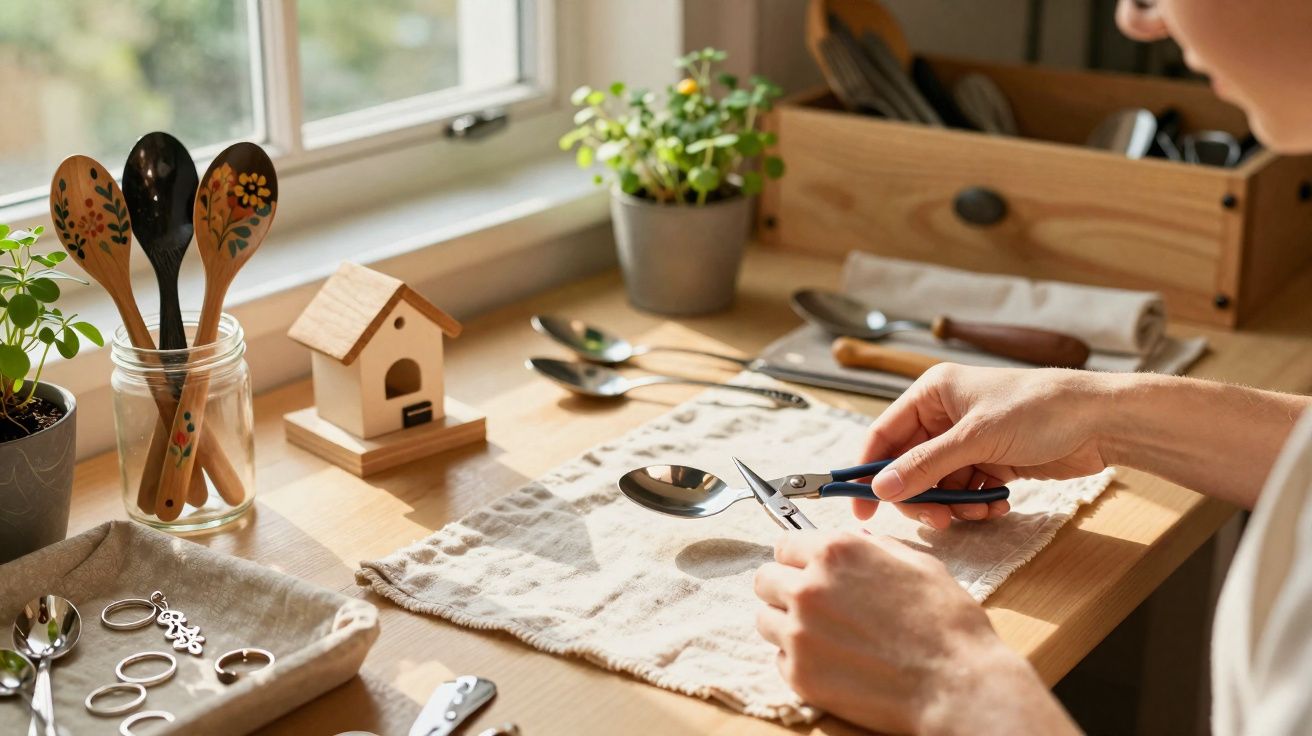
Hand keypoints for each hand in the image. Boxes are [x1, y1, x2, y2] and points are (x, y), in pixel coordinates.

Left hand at [755, 532, 1076, 734]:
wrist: (956, 684)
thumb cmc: (945, 623)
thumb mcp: (916, 563)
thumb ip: (873, 546)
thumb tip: (854, 539)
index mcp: (835, 553)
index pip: (785, 544)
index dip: (798, 557)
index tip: (805, 568)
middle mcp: (808, 587)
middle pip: (765, 580)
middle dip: (785, 588)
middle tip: (812, 603)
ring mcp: (799, 633)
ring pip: (765, 619)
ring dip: (786, 623)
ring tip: (822, 635)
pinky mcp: (799, 674)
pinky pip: (780, 659)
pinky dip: (799, 659)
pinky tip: (832, 662)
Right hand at [861, 364, 1113, 528]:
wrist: (1102, 421)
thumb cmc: (1040, 410)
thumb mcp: (976, 438)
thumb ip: (925, 466)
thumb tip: (880, 489)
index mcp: (931, 394)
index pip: (883, 435)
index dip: (868, 471)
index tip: (861, 509)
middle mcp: (944, 416)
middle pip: (908, 466)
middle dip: (921, 496)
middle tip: (938, 520)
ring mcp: (967, 440)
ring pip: (937, 484)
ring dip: (953, 505)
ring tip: (980, 510)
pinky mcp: (990, 461)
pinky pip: (965, 491)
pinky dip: (976, 504)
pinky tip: (997, 504)